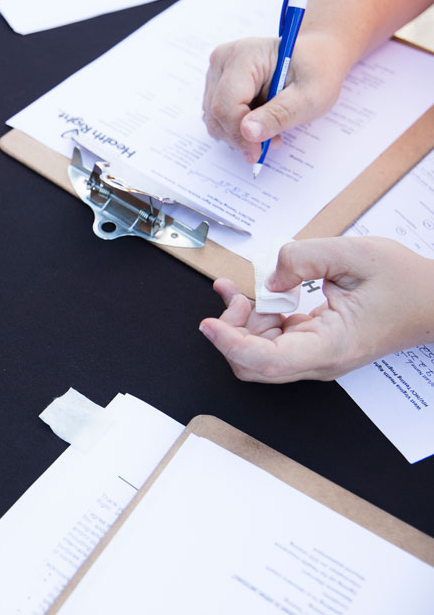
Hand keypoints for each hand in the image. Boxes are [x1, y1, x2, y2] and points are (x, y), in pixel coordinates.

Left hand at [198, 237, 433, 381]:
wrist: (432, 300)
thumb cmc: (404, 282)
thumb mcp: (355, 254)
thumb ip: (303, 258)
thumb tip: (269, 279)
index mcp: (331, 345)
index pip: (267, 360)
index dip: (230, 344)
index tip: (207, 324)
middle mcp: (319, 360)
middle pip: (252, 364)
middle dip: (232, 330)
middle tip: (236, 295)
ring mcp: (314, 357)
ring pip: (256, 354)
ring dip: (240, 323)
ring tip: (239, 290)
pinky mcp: (311, 346)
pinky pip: (270, 341)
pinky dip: (253, 320)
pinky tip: (246, 296)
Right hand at [201, 34, 347, 161]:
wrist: (316, 58)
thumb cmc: (316, 71)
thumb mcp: (309, 97)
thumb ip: (279, 115)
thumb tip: (248, 132)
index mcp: (244, 56)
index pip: (226, 105)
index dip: (239, 134)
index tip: (258, 152)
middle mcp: (223, 60)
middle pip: (216, 114)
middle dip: (240, 136)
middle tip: (271, 142)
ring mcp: (216, 72)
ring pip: (214, 118)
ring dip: (239, 134)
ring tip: (271, 130)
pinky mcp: (216, 85)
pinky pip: (217, 117)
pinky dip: (236, 128)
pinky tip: (260, 123)